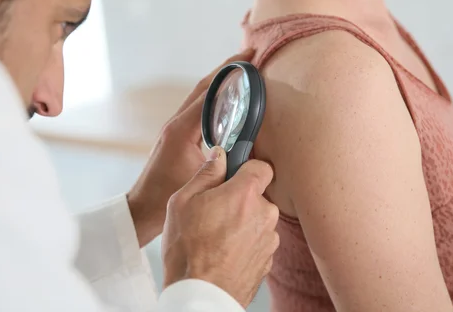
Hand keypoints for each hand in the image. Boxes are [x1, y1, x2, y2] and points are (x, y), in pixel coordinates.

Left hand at [127, 50, 253, 246]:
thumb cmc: (167, 196)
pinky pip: (198, 108)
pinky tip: (228, 99)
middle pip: (203, 87)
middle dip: (226, 69)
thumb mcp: (201, 180)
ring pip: (200, 96)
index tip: (249, 58)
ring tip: (243, 70)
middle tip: (250, 55)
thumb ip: (224, 163)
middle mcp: (176, 123)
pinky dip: (214, 97)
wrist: (142, 208)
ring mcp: (175, 128)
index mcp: (182, 129)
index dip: (229, 73)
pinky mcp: (177, 135)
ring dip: (220, 81)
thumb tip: (253, 151)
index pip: (209, 92)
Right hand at [161, 147, 279, 307]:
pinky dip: (245, 244)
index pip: (262, 166)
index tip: (234, 174)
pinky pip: (258, 242)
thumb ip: (206, 174)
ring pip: (258, 220)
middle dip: (240, 200)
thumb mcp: (183, 202)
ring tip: (216, 237)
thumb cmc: (187, 250)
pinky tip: (223, 252)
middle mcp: (265, 214)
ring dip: (243, 223)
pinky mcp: (268, 261)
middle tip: (214, 211)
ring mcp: (269, 240)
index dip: (247, 168)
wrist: (199, 296)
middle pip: (258, 196)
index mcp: (246, 194)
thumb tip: (220, 156)